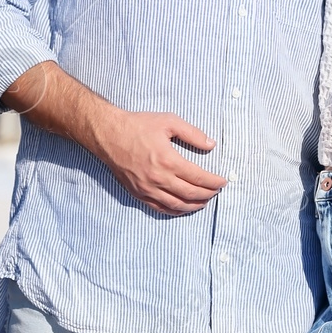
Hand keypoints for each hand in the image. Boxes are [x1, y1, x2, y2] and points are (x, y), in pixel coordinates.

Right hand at [92, 109, 226, 214]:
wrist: (108, 135)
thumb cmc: (138, 126)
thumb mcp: (168, 121)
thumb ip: (192, 134)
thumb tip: (211, 145)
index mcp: (168, 161)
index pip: (198, 178)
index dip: (213, 182)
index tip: (223, 181)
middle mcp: (159, 179)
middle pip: (191, 194)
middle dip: (208, 194)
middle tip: (217, 192)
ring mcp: (147, 189)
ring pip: (177, 205)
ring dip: (194, 206)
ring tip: (204, 202)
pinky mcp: (138, 193)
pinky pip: (160, 208)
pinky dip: (175, 211)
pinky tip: (183, 207)